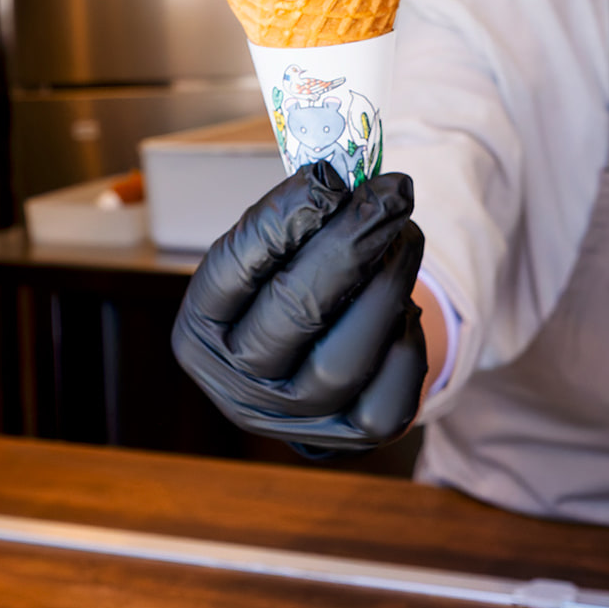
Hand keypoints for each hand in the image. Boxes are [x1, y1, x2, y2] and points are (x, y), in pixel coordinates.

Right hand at [171, 162, 427, 454]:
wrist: (315, 367)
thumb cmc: (289, 290)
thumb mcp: (270, 255)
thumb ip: (294, 217)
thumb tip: (342, 172)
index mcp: (200, 333)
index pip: (231, 271)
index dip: (281, 221)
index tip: (328, 178)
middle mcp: (238, 386)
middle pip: (293, 312)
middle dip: (350, 243)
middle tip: (391, 193)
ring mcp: (296, 420)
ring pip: (346, 356)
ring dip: (387, 283)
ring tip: (406, 232)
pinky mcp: (355, 435)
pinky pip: (392, 391)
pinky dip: (407, 337)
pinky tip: (405, 302)